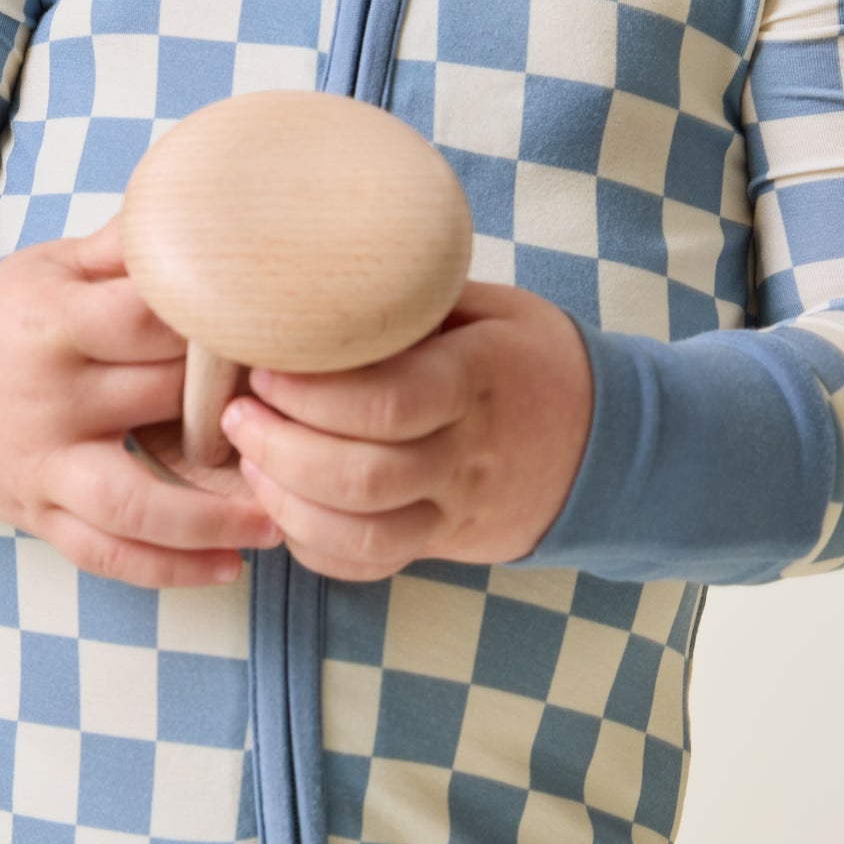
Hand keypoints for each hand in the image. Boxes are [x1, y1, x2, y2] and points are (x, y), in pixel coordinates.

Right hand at [0, 216, 280, 589]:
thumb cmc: (22, 314)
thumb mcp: (60, 264)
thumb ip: (131, 247)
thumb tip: (213, 207)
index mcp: (52, 323)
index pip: (145, 322)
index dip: (215, 326)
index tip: (277, 331)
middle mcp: (45, 398)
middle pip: (156, 404)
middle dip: (232, 412)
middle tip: (312, 419)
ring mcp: (41, 464)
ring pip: (133, 502)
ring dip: (212, 518)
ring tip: (279, 519)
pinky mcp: (39, 514)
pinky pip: (108, 554)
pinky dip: (169, 569)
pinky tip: (229, 566)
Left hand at [219, 282, 592, 581]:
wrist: (606, 442)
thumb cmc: (528, 356)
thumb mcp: (487, 306)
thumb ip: (412, 300)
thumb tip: (313, 278)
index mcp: (475, 383)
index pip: (388, 402)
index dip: (312, 394)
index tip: (262, 368)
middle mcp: (464, 458)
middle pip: (363, 478)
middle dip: (281, 449)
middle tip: (236, 415)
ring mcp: (454, 512)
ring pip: (363, 535)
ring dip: (287, 503)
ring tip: (248, 459)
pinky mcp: (441, 547)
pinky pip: (369, 565)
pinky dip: (313, 543)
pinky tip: (281, 503)